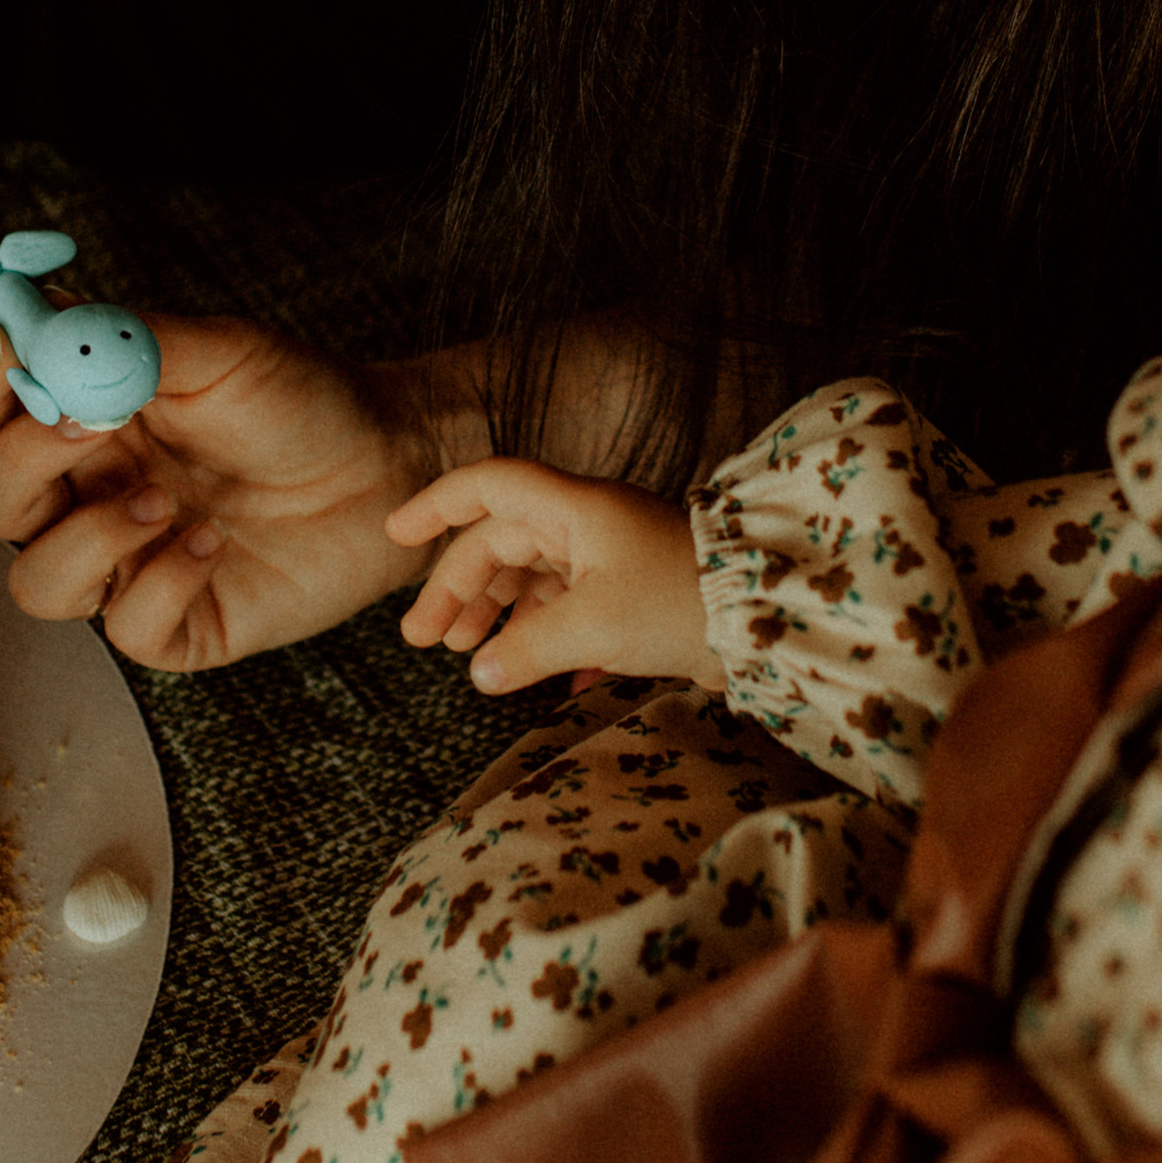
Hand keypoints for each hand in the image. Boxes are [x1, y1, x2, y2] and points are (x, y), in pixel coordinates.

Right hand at [0, 314, 446, 668]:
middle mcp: (89, 497)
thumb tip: (43, 316)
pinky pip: (127, 631)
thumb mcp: (219, 350)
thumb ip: (128, 338)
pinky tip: (213, 544)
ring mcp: (128, 566)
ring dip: (87, 540)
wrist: (390, 463)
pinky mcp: (178, 625)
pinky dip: (162, 586)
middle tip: (90, 424)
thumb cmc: (300, 400)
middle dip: (23, 463)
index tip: (6, 350)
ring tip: (163, 502)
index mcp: (83, 422)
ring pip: (36, 583)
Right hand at [386, 457, 720, 696]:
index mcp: (575, 509)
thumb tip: (480, 674)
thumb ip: (527, 649)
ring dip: (499, 616)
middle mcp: (590, 525)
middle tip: (425, 640)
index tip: (395, 535)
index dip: (437, 505)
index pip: (489, 486)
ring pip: (536, 578)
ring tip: (470, 658)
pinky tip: (530, 676)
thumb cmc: (679, 604)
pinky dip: (546, 638)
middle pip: (503, 542)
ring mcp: (613, 558)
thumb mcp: (592, 627)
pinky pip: (572, 609)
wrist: (766, 621)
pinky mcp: (634, 595)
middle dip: (459, 589)